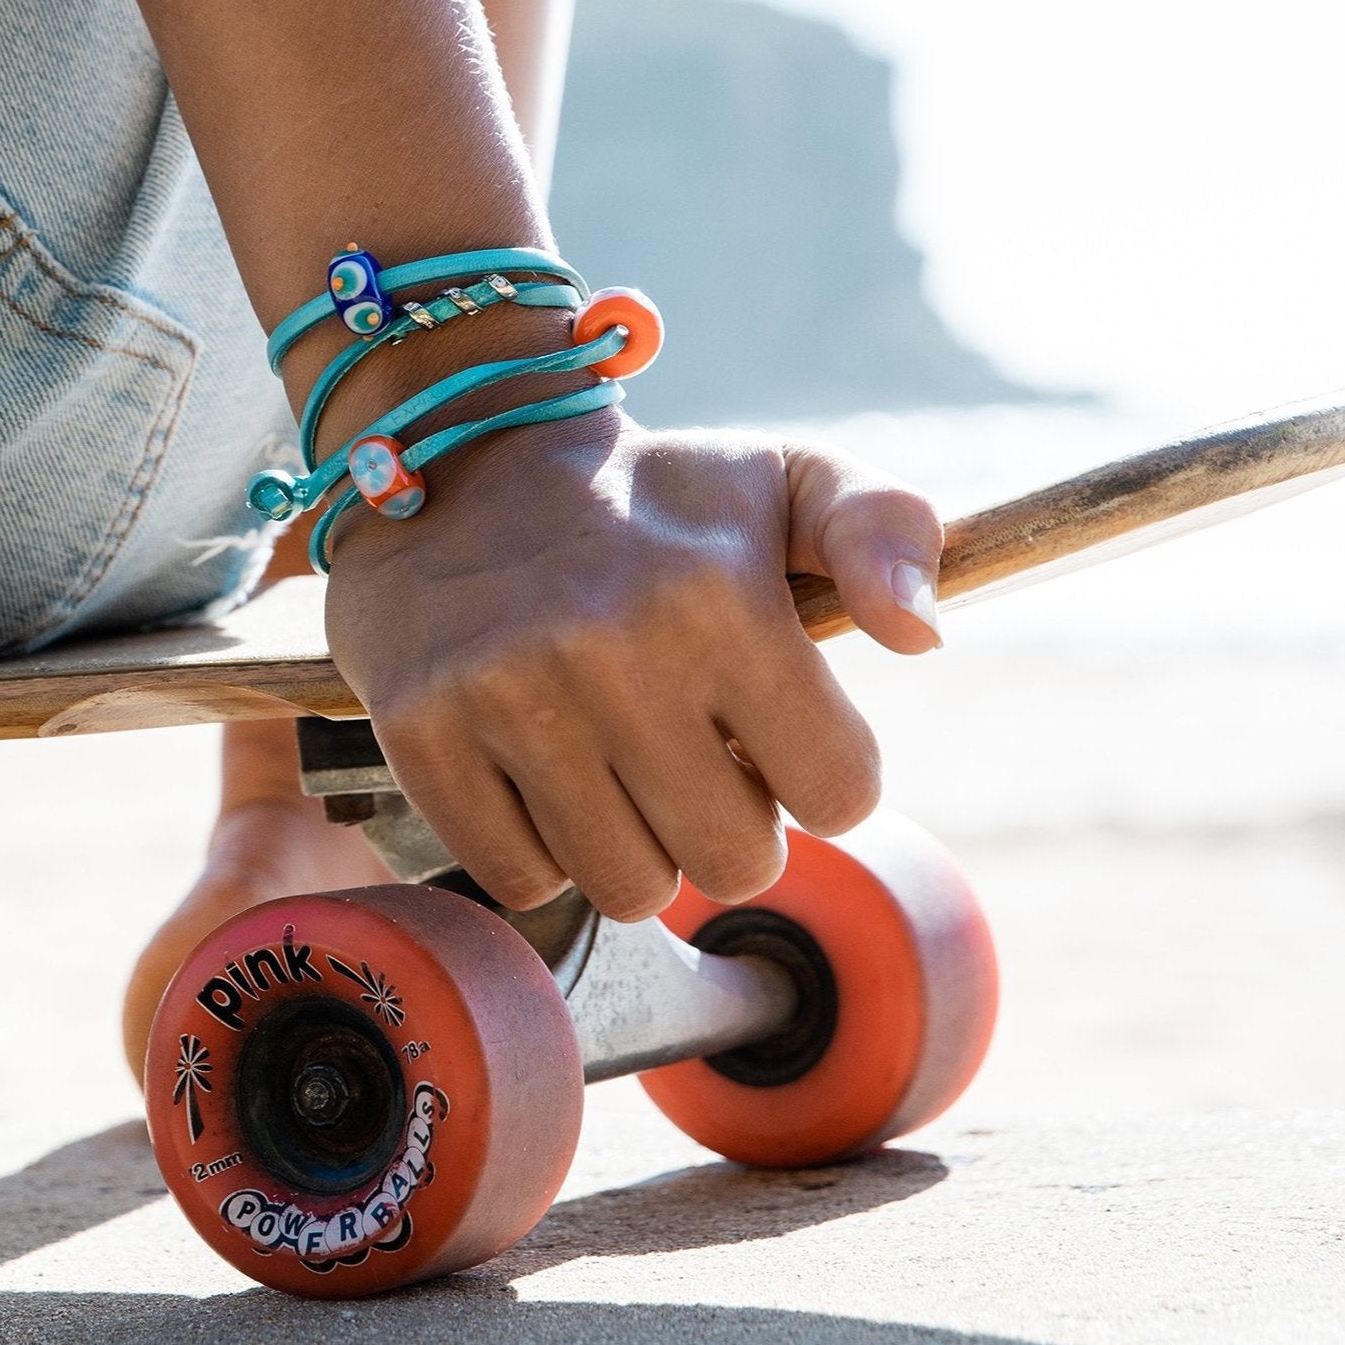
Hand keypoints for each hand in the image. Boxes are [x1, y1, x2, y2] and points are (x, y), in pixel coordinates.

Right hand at [319, 412, 942, 919]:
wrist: (458, 455)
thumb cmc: (650, 498)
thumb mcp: (784, 479)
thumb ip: (887, 532)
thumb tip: (924, 634)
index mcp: (720, 593)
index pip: (839, 793)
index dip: (819, 773)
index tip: (772, 726)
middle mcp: (610, 646)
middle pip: (733, 862)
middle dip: (730, 822)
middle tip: (689, 751)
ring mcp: (506, 693)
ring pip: (627, 889)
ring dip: (636, 845)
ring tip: (614, 759)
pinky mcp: (420, 729)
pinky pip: (519, 879)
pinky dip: (540, 848)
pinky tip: (538, 769)